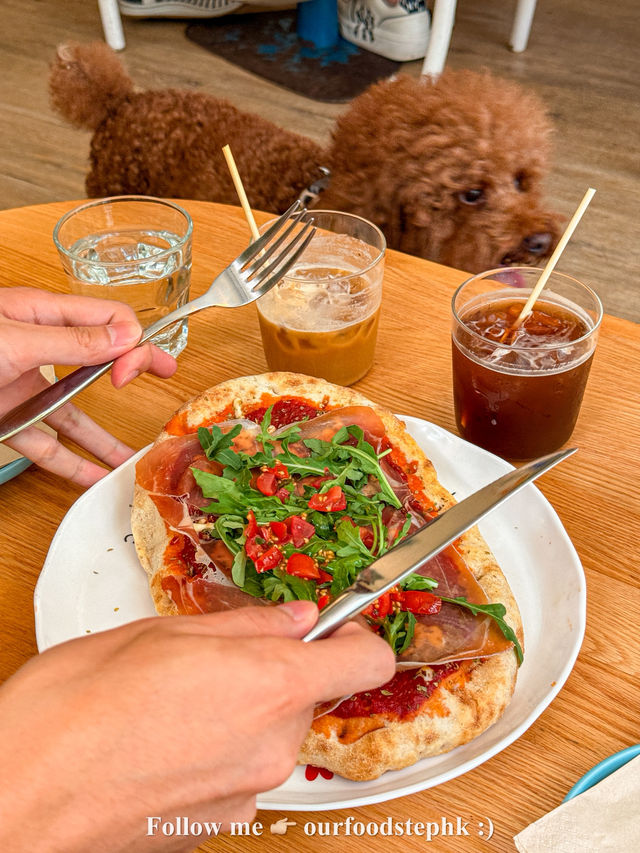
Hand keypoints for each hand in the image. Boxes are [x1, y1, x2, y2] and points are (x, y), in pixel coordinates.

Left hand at [0, 287, 176, 485]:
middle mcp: (38, 349)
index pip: (107, 320)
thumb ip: (72, 340)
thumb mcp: (12, 339)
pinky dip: (72, 464)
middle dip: (133, 370)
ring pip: (77, 412)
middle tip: (168, 375)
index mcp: (40, 314)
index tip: (130, 370)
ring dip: (105, 437)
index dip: (129, 342)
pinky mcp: (10, 421)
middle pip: (99, 360)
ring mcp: (25, 388)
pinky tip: (94, 479)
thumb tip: (127, 334)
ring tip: (136, 454)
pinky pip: (49, 444)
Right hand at [0, 601, 394, 852]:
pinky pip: (244, 768)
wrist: (21, 799)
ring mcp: (249, 789)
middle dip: (277, 671)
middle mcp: (272, 743)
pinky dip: (222, 748)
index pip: (364, 663)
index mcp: (268, 682)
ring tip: (178, 699)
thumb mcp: (162, 632)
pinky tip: (167, 738)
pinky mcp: (223, 821)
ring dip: (245, 709)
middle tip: (218, 656)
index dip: (359, 638)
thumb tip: (296, 618)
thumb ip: (245, 625)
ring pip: (273, 731)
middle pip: (310, 694)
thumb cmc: (76, 707)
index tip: (340, 626)